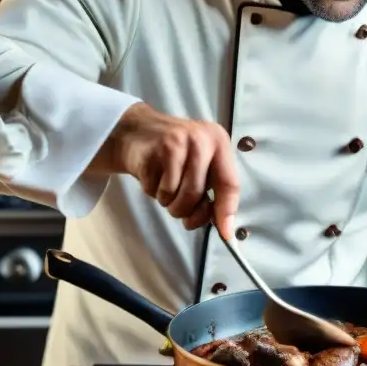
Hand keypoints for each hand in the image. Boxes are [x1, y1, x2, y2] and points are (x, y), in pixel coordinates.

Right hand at [100, 103, 239, 239]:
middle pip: (197, 193)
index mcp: (219, 141)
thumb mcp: (202, 162)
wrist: (137, 131)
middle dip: (185, 210)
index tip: (225, 234)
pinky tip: (152, 177)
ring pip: (175, 194)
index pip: (229, 183)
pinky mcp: (153, 151)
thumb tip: (225, 228)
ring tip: (165, 188)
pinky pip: (156, 190)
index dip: (226, 211)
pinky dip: (153, 193)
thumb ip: (214, 189)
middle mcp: (201, 139)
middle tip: (178, 207)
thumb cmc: (176, 153)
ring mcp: (176, 142)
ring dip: (167, 202)